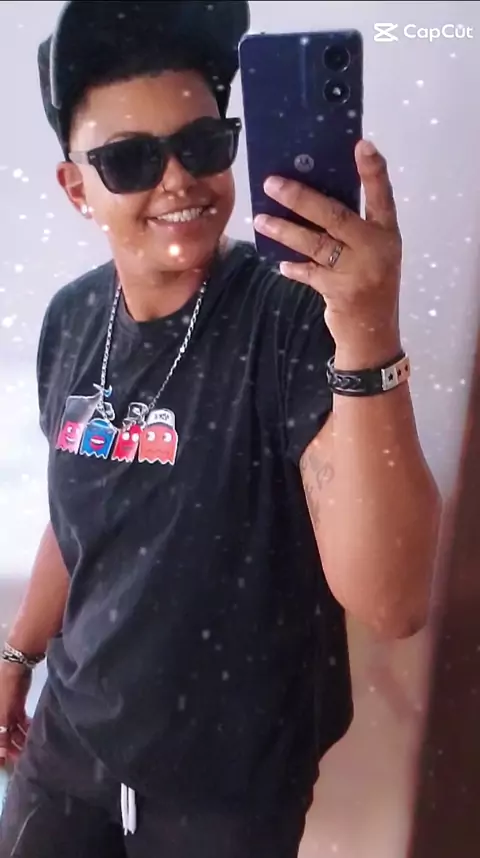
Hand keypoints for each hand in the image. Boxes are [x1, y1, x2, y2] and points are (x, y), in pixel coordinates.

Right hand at [0, 661, 31, 766]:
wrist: (16, 666)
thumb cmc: (5, 690)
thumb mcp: (2, 714)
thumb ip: (2, 736)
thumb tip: (2, 755)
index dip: (2, 752)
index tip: (10, 763)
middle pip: (3, 737)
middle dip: (12, 748)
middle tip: (24, 758)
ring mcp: (6, 711)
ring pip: (12, 731)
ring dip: (20, 739)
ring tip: (31, 747)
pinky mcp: (16, 706)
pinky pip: (19, 722)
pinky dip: (25, 728)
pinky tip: (32, 733)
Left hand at [254, 139, 401, 358]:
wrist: (373, 335)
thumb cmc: (369, 284)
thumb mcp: (372, 253)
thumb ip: (353, 230)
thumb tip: (310, 201)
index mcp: (387, 234)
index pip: (382, 196)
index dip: (374, 171)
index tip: (362, 144)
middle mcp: (375, 248)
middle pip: (335, 215)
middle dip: (301, 198)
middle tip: (272, 182)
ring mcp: (358, 271)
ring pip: (315, 243)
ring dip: (285, 231)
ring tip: (261, 220)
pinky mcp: (339, 292)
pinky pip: (309, 273)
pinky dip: (294, 268)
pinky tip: (280, 263)